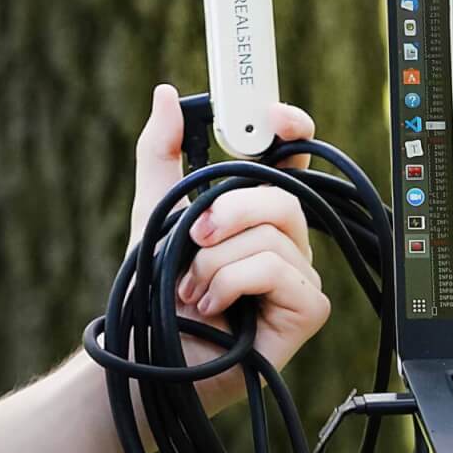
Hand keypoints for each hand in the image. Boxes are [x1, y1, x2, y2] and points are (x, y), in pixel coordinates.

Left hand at [129, 84, 331, 417]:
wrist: (145, 358)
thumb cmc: (155, 293)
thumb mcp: (154, 210)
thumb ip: (159, 150)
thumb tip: (166, 94)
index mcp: (259, 214)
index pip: (294, 161)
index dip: (294, 132)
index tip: (275, 119)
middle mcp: (288, 243)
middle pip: (283, 197)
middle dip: (228, 212)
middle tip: (191, 237)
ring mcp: (301, 277)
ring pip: (274, 236)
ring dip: (215, 262)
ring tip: (192, 290)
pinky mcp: (307, 310)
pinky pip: (278, 270)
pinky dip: (232, 283)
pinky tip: (211, 307)